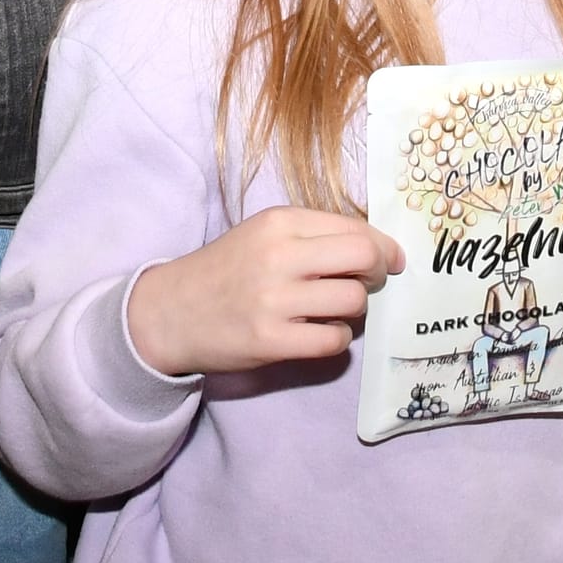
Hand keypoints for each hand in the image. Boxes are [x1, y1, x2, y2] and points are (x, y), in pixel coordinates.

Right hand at [127, 206, 402, 378]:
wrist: (172, 311)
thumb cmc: (226, 269)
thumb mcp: (263, 234)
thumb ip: (312, 234)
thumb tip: (374, 246)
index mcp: (279, 221)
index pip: (354, 227)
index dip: (382, 245)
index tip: (390, 257)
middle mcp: (279, 255)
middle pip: (362, 256)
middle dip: (378, 270)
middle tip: (372, 280)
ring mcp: (274, 299)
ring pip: (353, 300)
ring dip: (355, 308)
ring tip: (336, 308)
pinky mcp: (271, 340)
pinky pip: (333, 340)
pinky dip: (337, 338)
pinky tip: (321, 332)